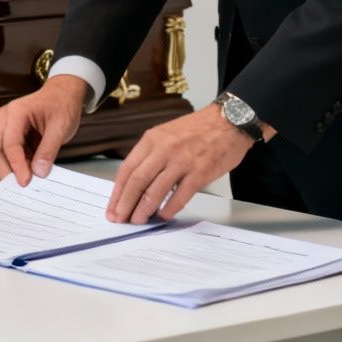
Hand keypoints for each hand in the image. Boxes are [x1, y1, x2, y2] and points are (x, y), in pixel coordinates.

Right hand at [0, 75, 87, 185]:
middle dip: (4, 169)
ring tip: (28, 178)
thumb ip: (49, 150)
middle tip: (20, 184)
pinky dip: (16, 163)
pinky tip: (29, 170)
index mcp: (16, 112)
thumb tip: (39, 171)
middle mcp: (5, 118)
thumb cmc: (62, 104)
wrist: (64, 93)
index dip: (16, 164)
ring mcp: (5, 125)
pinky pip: (7, 151)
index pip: (9, 143)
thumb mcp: (61, 127)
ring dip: (9, 167)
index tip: (26, 181)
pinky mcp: (10, 132)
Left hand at [106, 106, 255, 222]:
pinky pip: (181, 195)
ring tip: (138, 220)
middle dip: (125, 203)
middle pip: (137, 181)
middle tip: (120, 218)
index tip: (112, 206)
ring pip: (156, 190)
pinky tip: (164, 215)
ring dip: (144, 209)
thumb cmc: (198, 129)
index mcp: (151, 140)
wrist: (230, 121)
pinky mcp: (201, 172)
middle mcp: (164, 150)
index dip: (117, 191)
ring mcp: (182, 161)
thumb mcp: (165, 134)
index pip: (127, 169)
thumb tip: (136, 183)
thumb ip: (151, 155)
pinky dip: (170, 208)